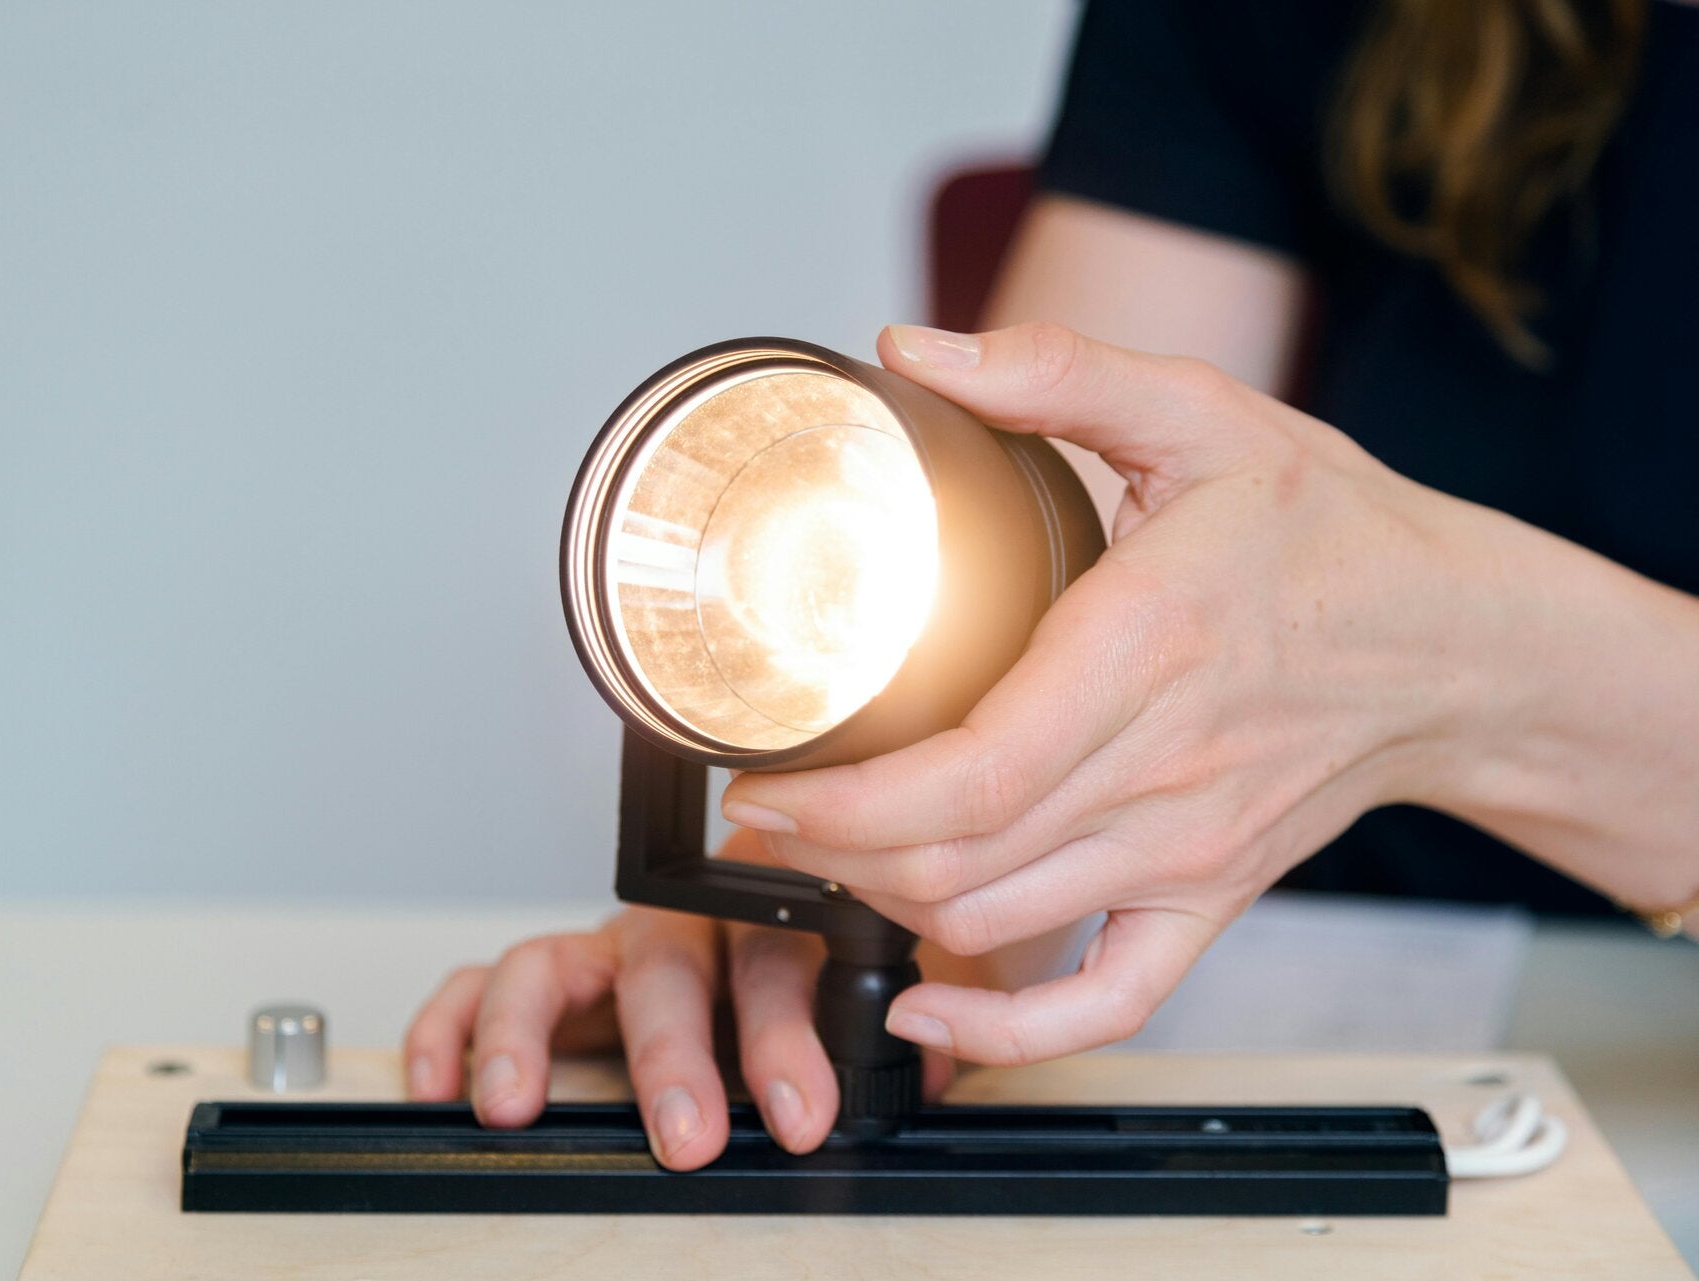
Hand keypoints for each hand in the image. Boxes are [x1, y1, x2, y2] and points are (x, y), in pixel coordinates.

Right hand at [402, 831, 957, 1170]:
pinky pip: (483, 982)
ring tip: (514, 1102)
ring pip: (551, 963)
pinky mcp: (556, 979)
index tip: (804, 1113)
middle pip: (665, 966)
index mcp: (771, 914)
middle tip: (684, 1134)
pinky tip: (443, 1081)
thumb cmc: (831, 963)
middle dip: (672, 1057)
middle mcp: (685, 923)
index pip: (776, 960)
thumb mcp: (886, 984)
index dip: (786, 1038)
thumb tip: (932, 1064)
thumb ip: (908, 1023)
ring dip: (529, 1035)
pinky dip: (453, 1024)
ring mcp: (612, 947)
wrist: (795, 916)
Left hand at [721, 321, 1497, 1065]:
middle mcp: (1160, 772)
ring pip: (996, 924)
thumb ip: (1055, 370)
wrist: (1456, 645)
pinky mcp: (1208, 900)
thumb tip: (910, 351)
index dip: (843, 800)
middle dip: (827, 849)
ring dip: (882, 906)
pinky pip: (1105, 1002)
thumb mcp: (1203, 414)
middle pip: (955, 858)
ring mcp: (1186, 853)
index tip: (763, 778)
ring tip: (814, 856)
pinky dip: (1006, 1033)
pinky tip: (928, 1012)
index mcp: (1144, 648)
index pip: (970, 772)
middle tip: (755, 808)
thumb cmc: (1330, 535)